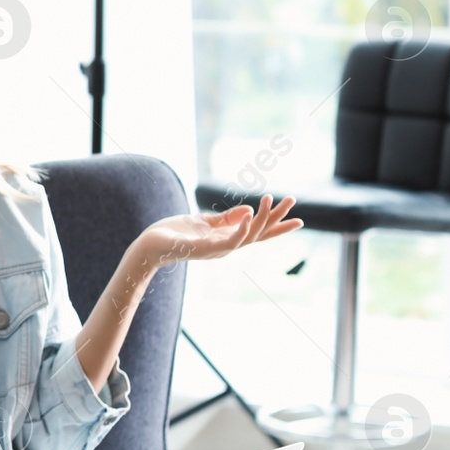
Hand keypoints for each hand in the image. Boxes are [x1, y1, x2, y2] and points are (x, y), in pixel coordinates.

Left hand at [141, 194, 302, 266]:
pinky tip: (249, 215)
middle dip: (277, 218)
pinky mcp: (206, 249)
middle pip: (259, 234)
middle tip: (293, 200)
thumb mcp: (203, 221)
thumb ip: (226, 217)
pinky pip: (229, 240)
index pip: (258, 234)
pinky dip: (241, 229)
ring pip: (248, 236)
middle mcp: (226, 247)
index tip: (299, 219)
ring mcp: (217, 250)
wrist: (150, 245)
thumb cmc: (175, 233)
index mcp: (227, 239)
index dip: (277, 227)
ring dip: (261, 219)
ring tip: (271, 200)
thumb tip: (250, 209)